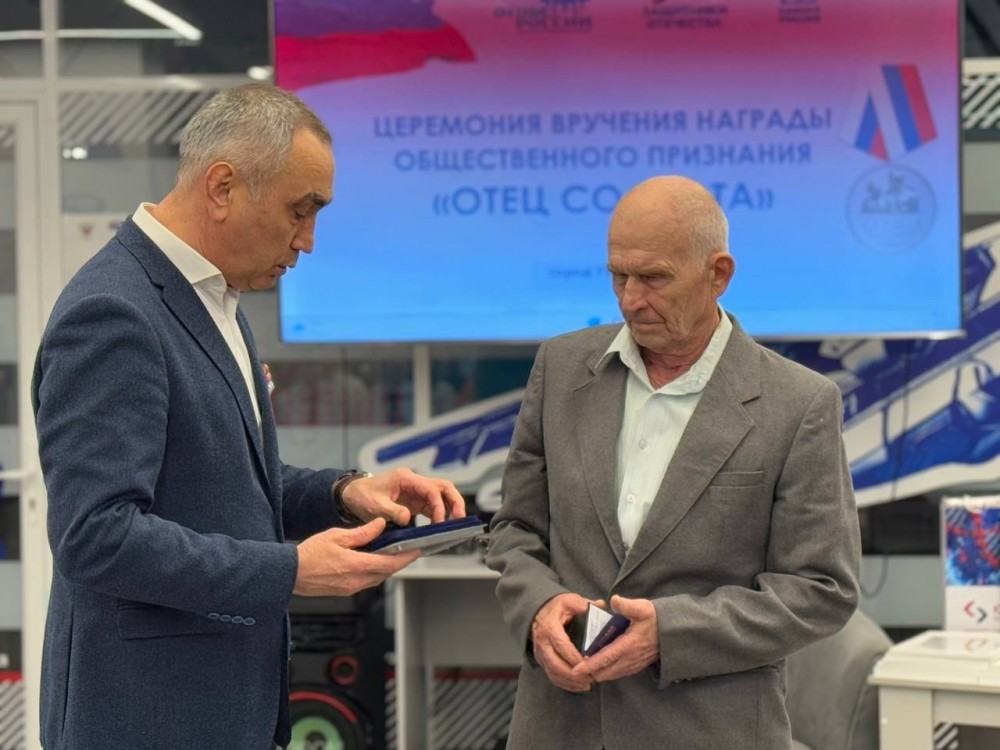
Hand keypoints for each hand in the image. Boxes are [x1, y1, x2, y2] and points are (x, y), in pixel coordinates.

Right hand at [293, 518, 419, 595]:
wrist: (289, 574)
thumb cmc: (308, 554)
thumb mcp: (336, 536)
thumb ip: (362, 533)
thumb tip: (380, 525)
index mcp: (356, 566)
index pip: (389, 563)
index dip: (406, 558)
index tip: (418, 550)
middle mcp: (357, 581)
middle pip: (387, 572)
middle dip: (400, 562)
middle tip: (411, 550)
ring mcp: (351, 588)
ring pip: (378, 578)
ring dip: (388, 567)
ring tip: (395, 554)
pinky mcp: (346, 590)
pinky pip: (367, 581)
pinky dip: (375, 571)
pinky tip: (375, 561)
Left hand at [340, 467, 465, 525]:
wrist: (353, 495)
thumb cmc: (362, 496)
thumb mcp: (374, 505)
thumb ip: (392, 511)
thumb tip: (408, 519)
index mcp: (406, 478)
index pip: (431, 489)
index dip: (439, 505)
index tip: (439, 522)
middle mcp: (414, 482)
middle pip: (444, 487)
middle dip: (455, 501)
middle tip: (460, 518)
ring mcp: (416, 491)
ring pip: (442, 495)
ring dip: (450, 508)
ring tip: (455, 524)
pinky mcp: (415, 501)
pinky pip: (433, 506)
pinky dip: (440, 515)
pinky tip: (442, 526)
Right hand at [531, 593, 596, 692]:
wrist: (536, 610)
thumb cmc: (555, 606)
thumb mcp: (568, 601)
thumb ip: (584, 604)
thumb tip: (601, 605)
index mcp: (549, 627)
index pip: (562, 646)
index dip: (574, 657)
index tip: (590, 663)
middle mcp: (542, 642)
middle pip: (555, 664)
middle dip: (573, 675)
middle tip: (590, 679)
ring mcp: (540, 653)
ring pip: (552, 673)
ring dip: (569, 682)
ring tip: (587, 685)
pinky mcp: (541, 660)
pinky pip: (551, 675)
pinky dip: (564, 683)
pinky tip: (577, 686)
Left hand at [571, 595, 658, 682]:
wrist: (674, 632)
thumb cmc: (657, 619)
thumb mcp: (643, 608)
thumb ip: (627, 605)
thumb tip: (613, 601)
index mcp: (628, 646)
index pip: (605, 658)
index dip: (590, 666)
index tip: (576, 670)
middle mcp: (630, 659)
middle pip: (606, 672)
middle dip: (591, 673)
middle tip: (576, 670)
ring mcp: (634, 664)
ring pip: (612, 675)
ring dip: (599, 674)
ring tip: (586, 669)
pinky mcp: (638, 666)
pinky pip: (620, 673)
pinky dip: (609, 673)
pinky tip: (603, 667)